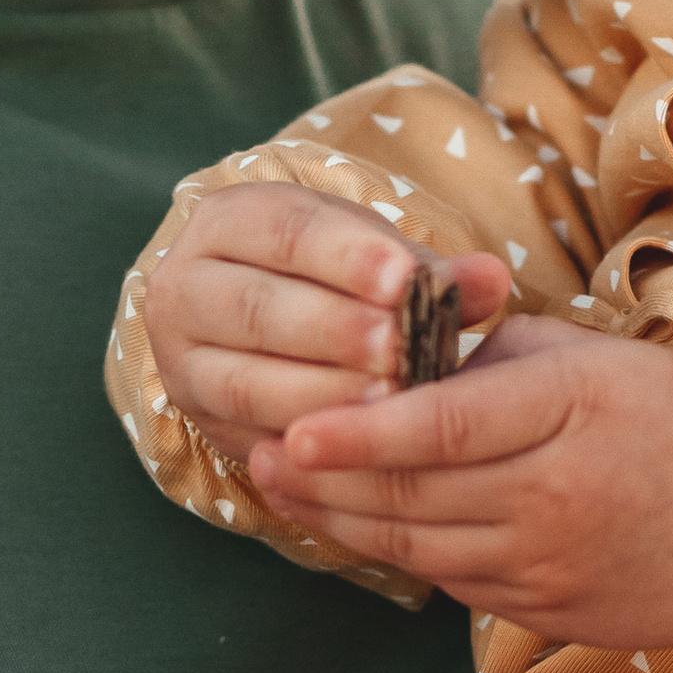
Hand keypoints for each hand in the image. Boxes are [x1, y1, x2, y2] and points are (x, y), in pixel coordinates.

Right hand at [146, 182, 513, 464]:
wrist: (261, 326)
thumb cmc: (332, 279)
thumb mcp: (371, 258)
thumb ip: (426, 271)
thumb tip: (491, 280)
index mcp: (228, 222)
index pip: (282, 232)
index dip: (344, 256)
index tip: (404, 280)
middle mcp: (184, 287)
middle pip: (256, 309)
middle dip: (334, 331)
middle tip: (400, 350)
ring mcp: (181, 359)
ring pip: (243, 382)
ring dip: (321, 395)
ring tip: (390, 402)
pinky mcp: (199, 420)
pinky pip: (248, 437)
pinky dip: (305, 445)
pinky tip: (360, 449)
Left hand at [248, 317, 672, 662]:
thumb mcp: (603, 361)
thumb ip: (501, 353)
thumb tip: (407, 350)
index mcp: (568, 414)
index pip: (441, 429)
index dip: (356, 435)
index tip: (290, 429)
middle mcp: (551, 497)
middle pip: (408, 496)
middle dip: (322, 478)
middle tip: (258, 452)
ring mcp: (545, 567)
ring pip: (415, 546)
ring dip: (342, 519)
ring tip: (287, 484)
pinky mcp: (543, 615)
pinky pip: (449, 580)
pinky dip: (399, 551)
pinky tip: (362, 524)